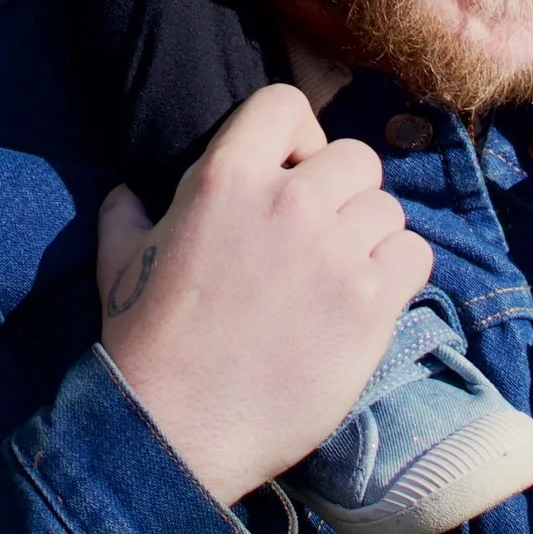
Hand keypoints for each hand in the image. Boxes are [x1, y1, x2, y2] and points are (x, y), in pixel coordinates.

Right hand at [95, 82, 432, 503]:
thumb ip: (129, 211)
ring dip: (369, 237)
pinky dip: (397, 274)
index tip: (291, 172)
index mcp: (225, 179)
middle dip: (341, 192)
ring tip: (338, 277)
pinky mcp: (371, 305)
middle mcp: (289, 203)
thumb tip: (131, 192)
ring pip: (388, 209)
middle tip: (319, 237)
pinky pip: (414, 256)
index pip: (286, 104)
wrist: (178, 429)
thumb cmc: (146, 346)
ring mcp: (335, 253)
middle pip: (356, 158)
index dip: (297, 136)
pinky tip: (365, 300)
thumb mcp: (119, 260)